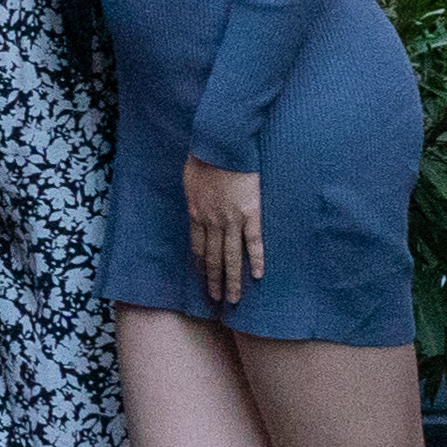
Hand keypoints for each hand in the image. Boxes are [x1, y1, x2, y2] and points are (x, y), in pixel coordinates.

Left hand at [185, 155, 265, 304]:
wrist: (221, 146)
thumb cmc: (203, 158)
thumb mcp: (189, 181)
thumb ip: (194, 197)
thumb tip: (195, 204)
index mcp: (196, 214)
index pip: (197, 249)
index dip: (200, 268)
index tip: (202, 282)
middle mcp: (212, 222)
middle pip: (213, 258)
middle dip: (214, 281)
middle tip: (217, 300)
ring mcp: (232, 220)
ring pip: (231, 256)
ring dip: (232, 279)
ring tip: (233, 298)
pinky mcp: (251, 213)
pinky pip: (254, 241)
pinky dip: (256, 259)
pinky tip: (257, 276)